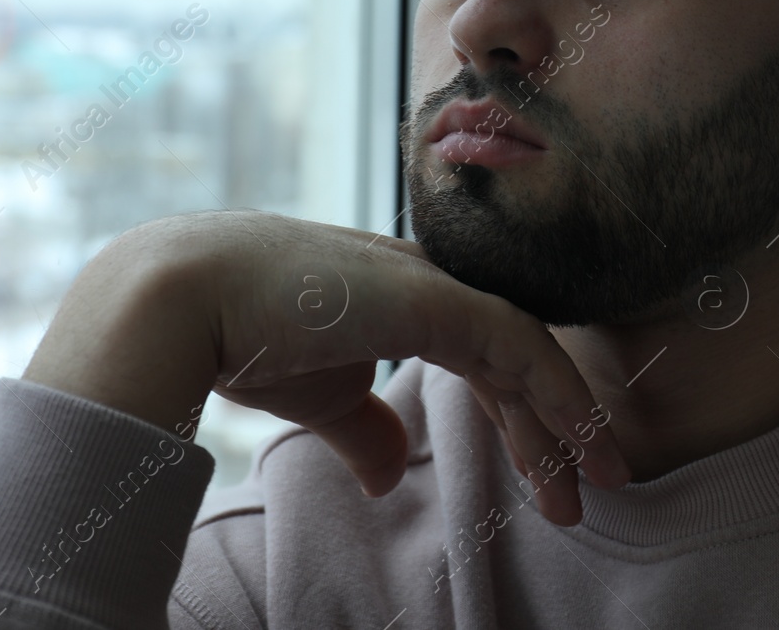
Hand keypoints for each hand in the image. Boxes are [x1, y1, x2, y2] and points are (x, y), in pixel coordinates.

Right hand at [22, 210, 629, 524]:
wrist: (182, 303)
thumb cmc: (243, 338)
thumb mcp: (323, 396)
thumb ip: (365, 428)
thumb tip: (389, 476)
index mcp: (404, 298)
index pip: (486, 358)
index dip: (522, 416)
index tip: (548, 479)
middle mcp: (430, 283)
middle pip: (514, 359)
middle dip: (553, 429)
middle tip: (587, 496)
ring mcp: (433, 284)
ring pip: (526, 353)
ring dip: (565, 423)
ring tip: (596, 487)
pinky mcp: (432, 296)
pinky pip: (518, 344)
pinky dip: (557, 390)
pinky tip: (582, 437)